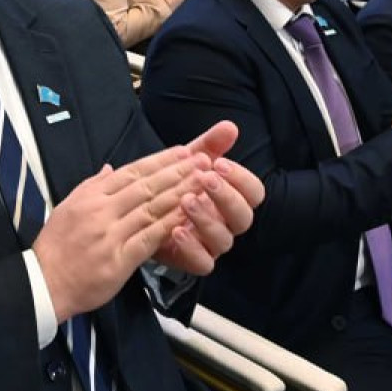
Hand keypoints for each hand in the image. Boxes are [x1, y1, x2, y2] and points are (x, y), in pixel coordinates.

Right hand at [32, 145, 208, 320]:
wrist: (44, 282)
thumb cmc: (56, 247)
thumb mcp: (67, 206)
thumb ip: (92, 186)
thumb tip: (109, 168)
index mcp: (90, 196)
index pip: (131, 172)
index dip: (159, 161)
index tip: (181, 151)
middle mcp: (101, 211)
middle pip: (146, 186)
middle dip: (177, 172)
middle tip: (201, 160)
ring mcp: (111, 235)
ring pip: (151, 209)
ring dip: (180, 193)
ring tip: (203, 183)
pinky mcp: (119, 259)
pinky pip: (150, 238)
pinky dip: (170, 224)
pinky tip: (188, 216)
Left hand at [152, 122, 264, 274]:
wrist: (138, 211)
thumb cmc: (172, 185)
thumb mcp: (188, 161)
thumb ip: (209, 145)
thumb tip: (230, 127)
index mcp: (231, 198)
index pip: (253, 192)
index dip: (241, 179)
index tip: (219, 163)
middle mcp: (226, 223)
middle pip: (243, 218)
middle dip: (226, 197)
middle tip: (205, 179)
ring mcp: (211, 244)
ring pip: (224, 240)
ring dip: (206, 219)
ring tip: (186, 201)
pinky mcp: (193, 261)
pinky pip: (203, 263)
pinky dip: (191, 248)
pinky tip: (175, 229)